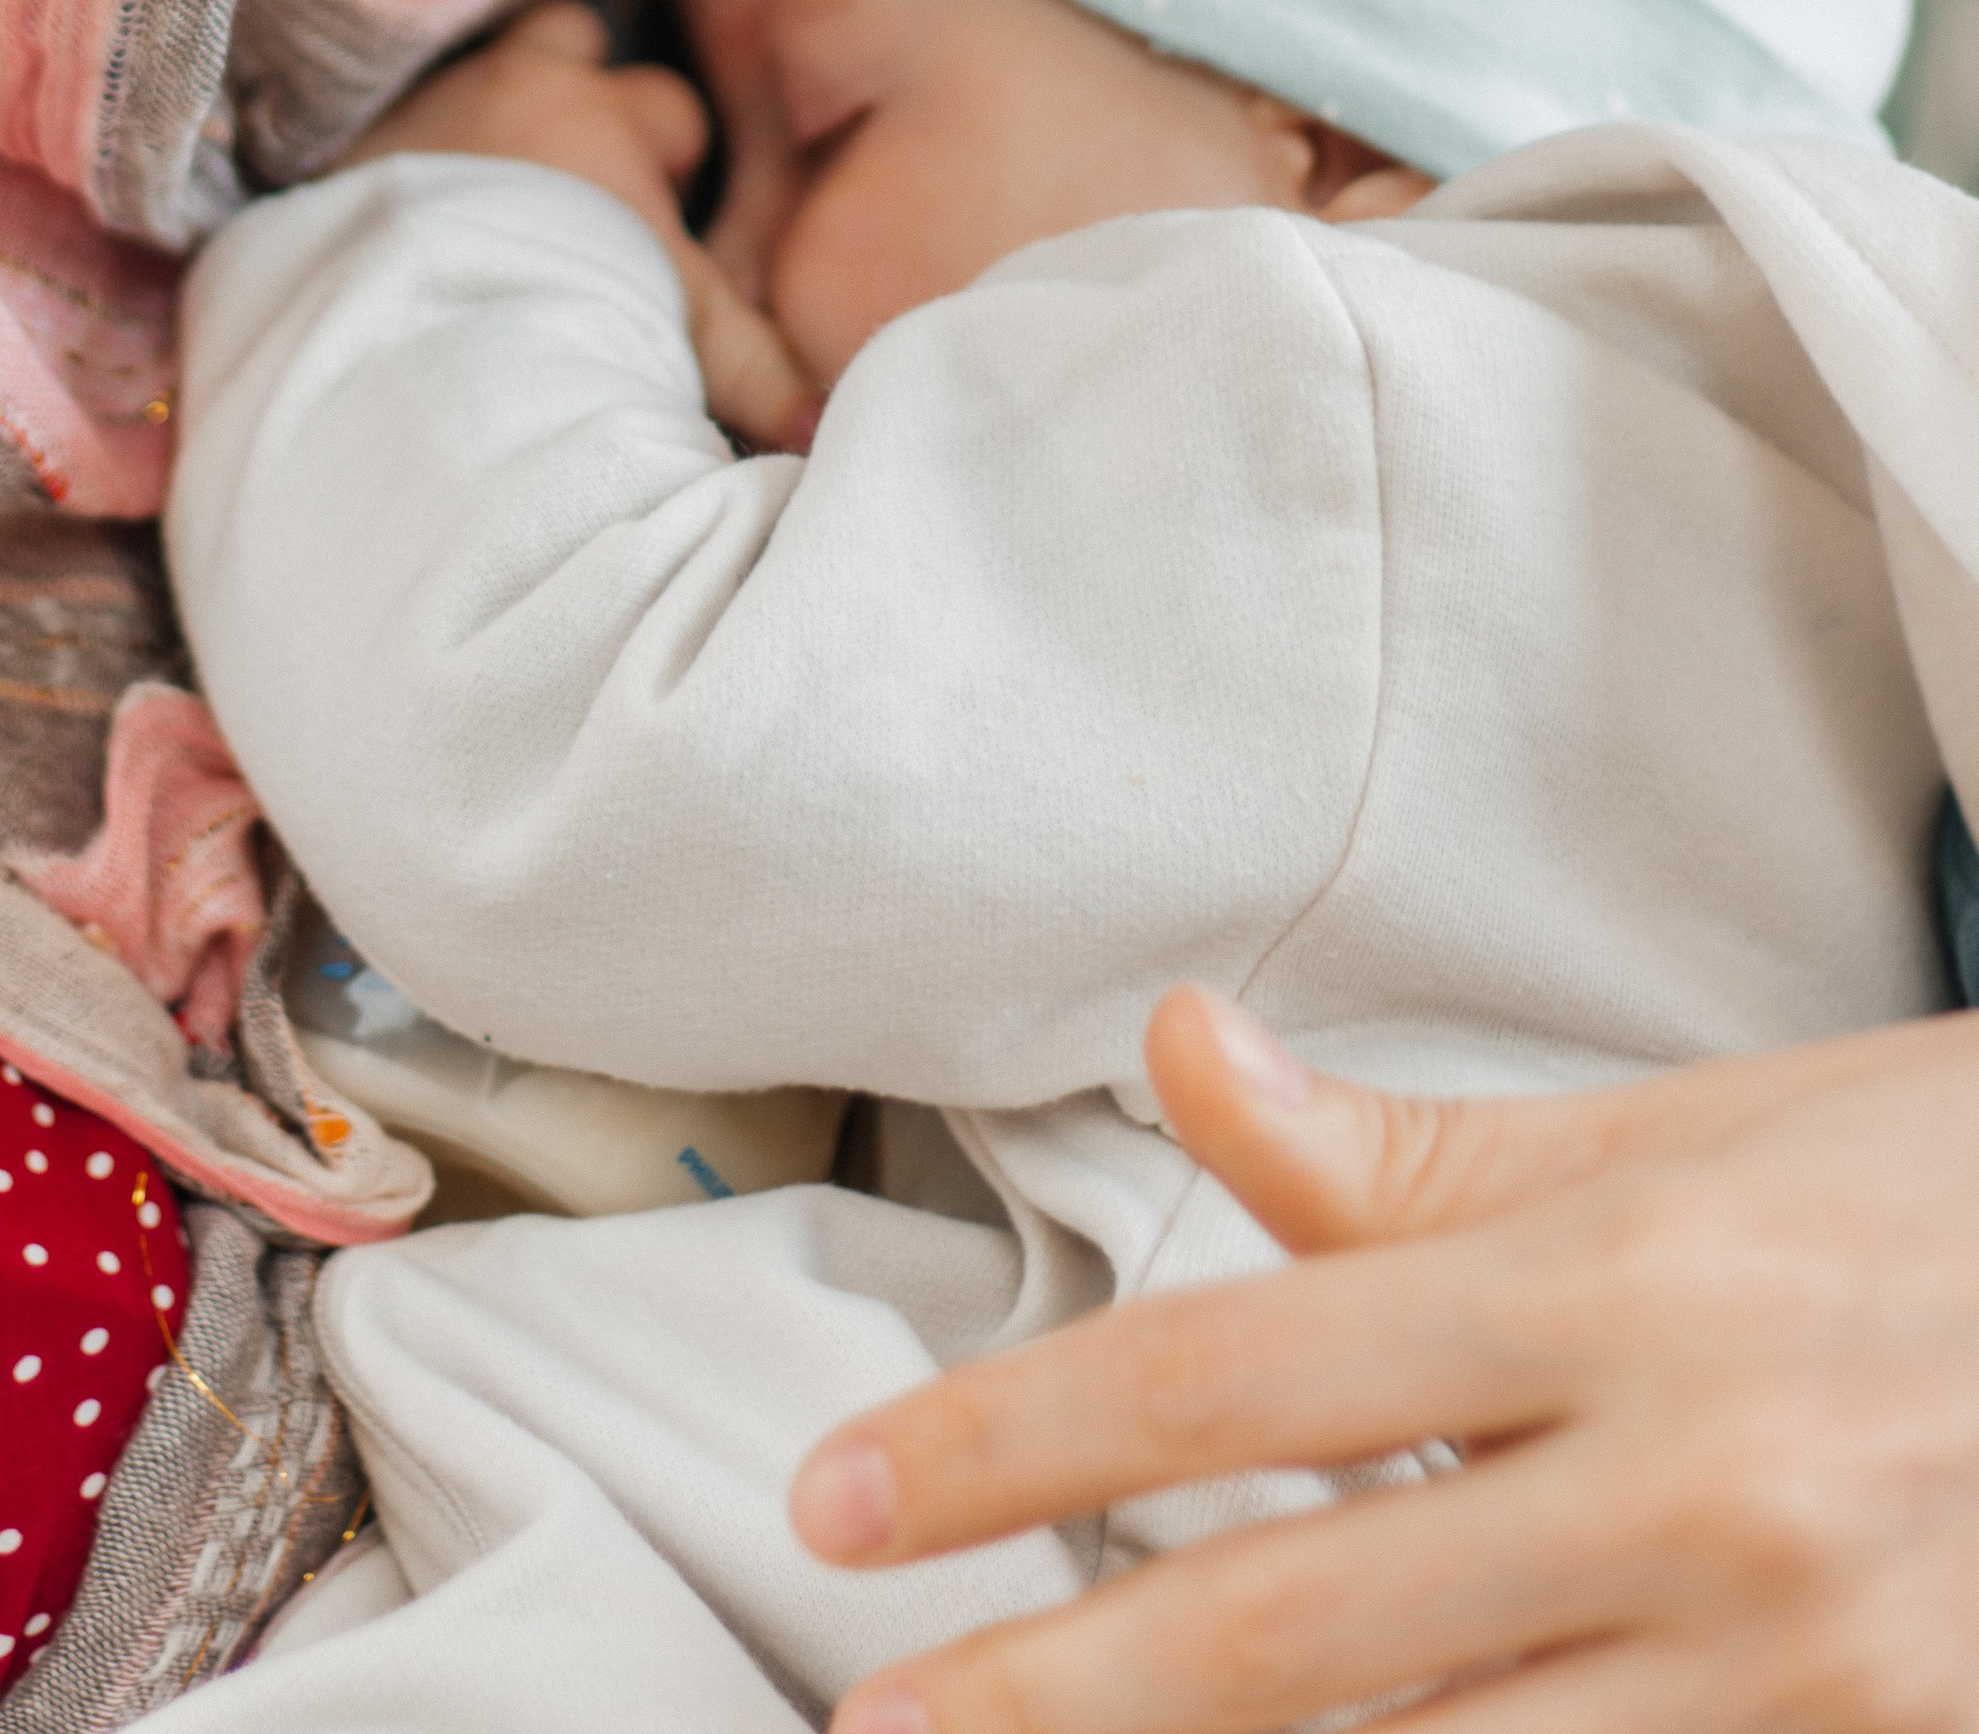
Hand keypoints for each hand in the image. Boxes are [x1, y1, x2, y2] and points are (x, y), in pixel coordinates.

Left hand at [341, 0, 819, 449]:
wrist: (417, 304)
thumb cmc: (569, 304)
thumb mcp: (677, 331)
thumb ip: (754, 367)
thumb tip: (820, 428)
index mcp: (606, 120)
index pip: (665, 106)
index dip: (670, 151)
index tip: (661, 197)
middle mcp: (518, 87)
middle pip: (562, 35)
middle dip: (570, 76)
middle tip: (564, 164)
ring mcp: (431, 102)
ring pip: (470, 67)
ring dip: (481, 114)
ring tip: (477, 192)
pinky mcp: (351, 139)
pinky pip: (382, 125)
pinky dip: (395, 163)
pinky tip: (393, 221)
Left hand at [793, 984, 1978, 1733]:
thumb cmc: (1930, 1196)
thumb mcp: (1686, 1141)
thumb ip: (1411, 1149)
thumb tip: (1177, 1047)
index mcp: (1622, 1284)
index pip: (1240, 1368)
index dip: (1017, 1443)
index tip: (843, 1498)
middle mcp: (1698, 1486)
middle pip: (1301, 1623)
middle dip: (1057, 1698)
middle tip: (866, 1729)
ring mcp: (1803, 1667)